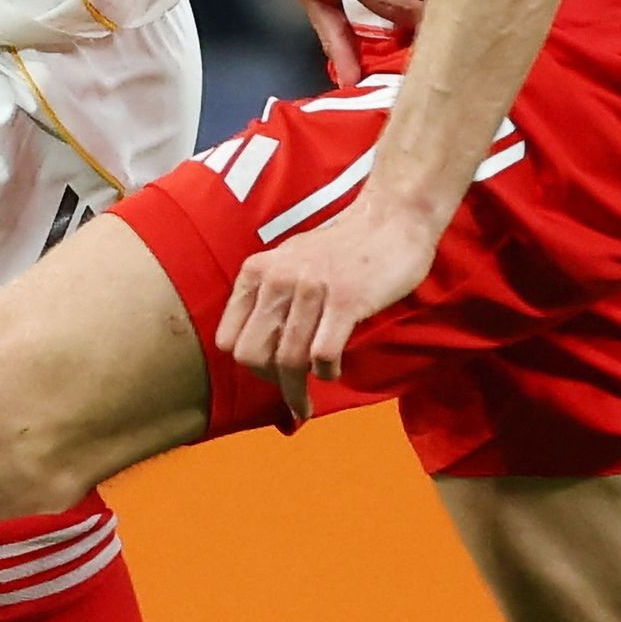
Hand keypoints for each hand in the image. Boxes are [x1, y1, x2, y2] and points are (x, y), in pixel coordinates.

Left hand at [213, 191, 444, 422]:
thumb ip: (269, 298)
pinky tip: (333, 370)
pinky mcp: (346, 300)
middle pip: (251, 355)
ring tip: (307, 402)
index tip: (269, 372)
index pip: (228, 339)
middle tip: (290, 389)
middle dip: (269, 381)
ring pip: (287, 361)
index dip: (248, 362)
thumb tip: (257, 352)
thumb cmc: (343, 250)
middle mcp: (278, 278)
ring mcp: (311, 288)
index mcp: (258, 271)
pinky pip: (322, 355)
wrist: (392, 219)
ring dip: (297, 391)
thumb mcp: (290, 262)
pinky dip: (326, 373)